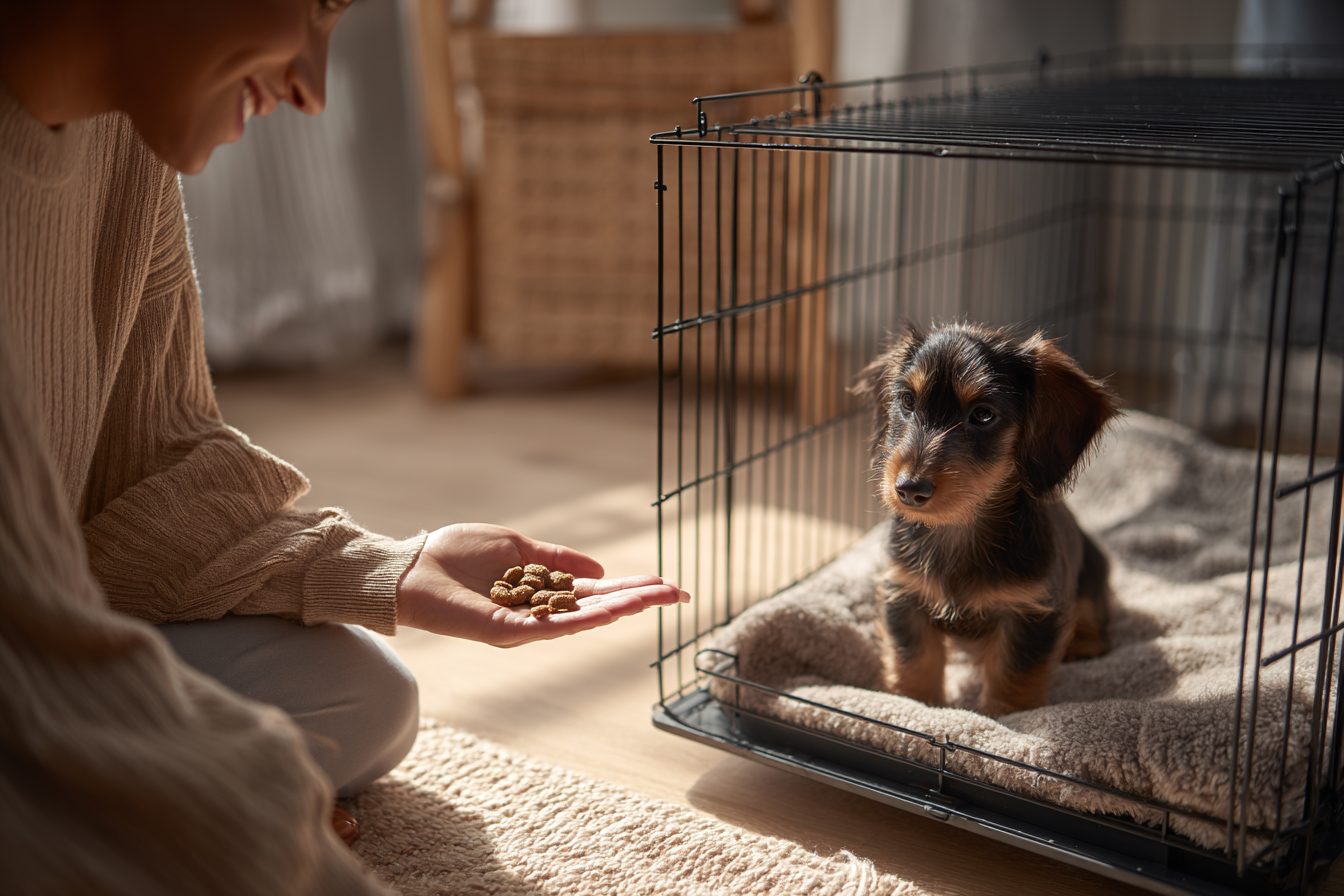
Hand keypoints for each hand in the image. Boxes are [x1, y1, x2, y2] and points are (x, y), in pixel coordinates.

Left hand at [396, 523, 688, 646]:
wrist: (410, 567)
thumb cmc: (453, 554)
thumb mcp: (516, 548)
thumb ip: (556, 558)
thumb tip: (599, 569)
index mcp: (543, 592)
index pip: (597, 592)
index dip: (632, 587)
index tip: (667, 584)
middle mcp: (540, 614)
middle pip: (600, 609)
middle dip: (640, 600)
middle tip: (679, 593)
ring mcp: (526, 626)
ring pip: (584, 619)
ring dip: (623, 607)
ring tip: (658, 596)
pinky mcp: (506, 633)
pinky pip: (552, 628)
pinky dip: (584, 619)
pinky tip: (612, 609)